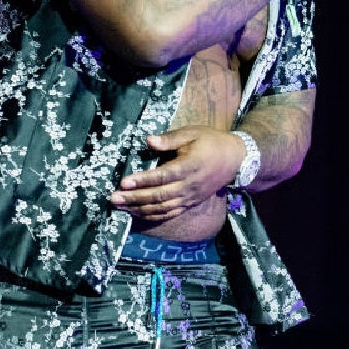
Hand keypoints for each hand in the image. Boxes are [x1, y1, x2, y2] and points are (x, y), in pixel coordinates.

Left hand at [109, 127, 243, 221]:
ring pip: (162, 208)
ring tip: (120, 207)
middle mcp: (189, 186)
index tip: (124, 181)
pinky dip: (152, 215)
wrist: (235, 159)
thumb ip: (170, 139)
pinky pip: (170, 213)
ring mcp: (190, 197)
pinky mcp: (190, 203)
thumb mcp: (192, 133)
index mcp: (189, 166)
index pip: (163, 176)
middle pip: (159, 196)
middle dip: (134, 198)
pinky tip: (137, 214)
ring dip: (140, 209)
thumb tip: (148, 141)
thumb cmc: (210, 142)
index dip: (143, 180)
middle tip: (113, 198)